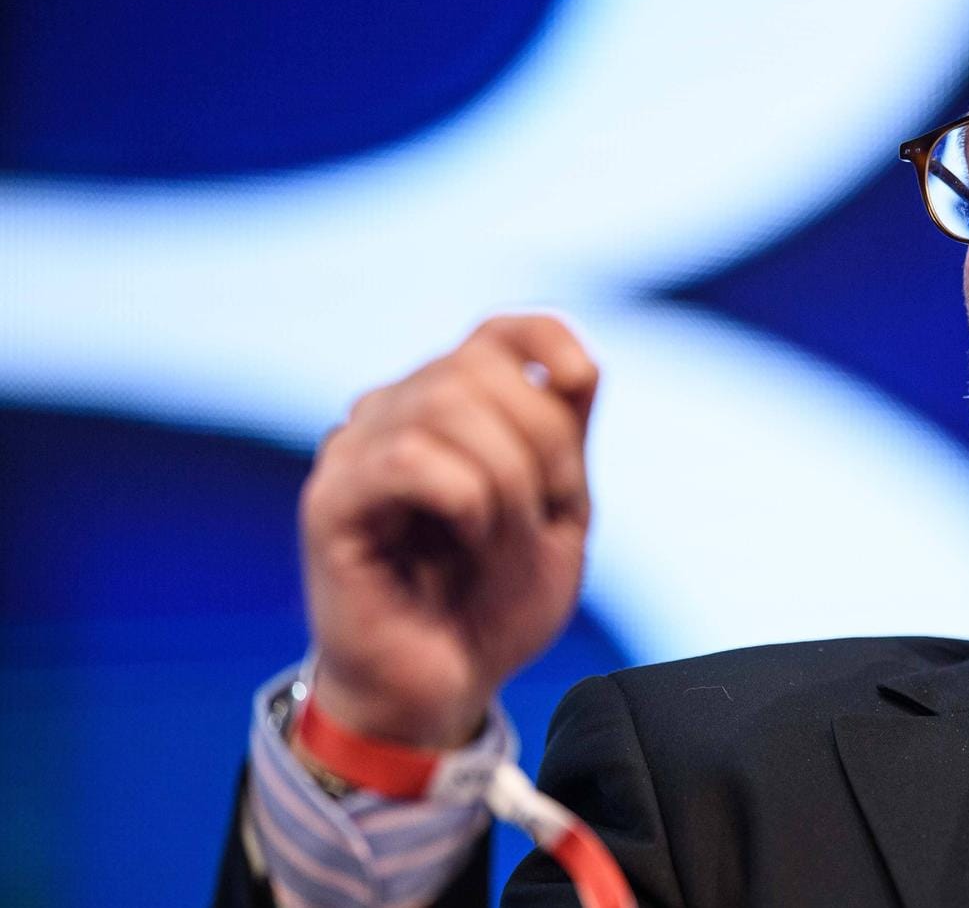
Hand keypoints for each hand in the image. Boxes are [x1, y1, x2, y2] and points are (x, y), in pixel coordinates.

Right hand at [298, 315, 598, 748]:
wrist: (445, 693)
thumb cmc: (493, 607)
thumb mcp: (557, 514)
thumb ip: (564, 438)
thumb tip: (577, 367)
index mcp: (450, 411)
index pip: (497, 331)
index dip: (546, 339)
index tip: (581, 384)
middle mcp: (395, 415)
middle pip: (479, 366)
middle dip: (541, 441)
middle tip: (545, 513)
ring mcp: (356, 453)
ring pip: (444, 404)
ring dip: (505, 479)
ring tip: (502, 541)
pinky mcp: (331, 503)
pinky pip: (406, 458)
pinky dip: (463, 497)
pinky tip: (466, 538)